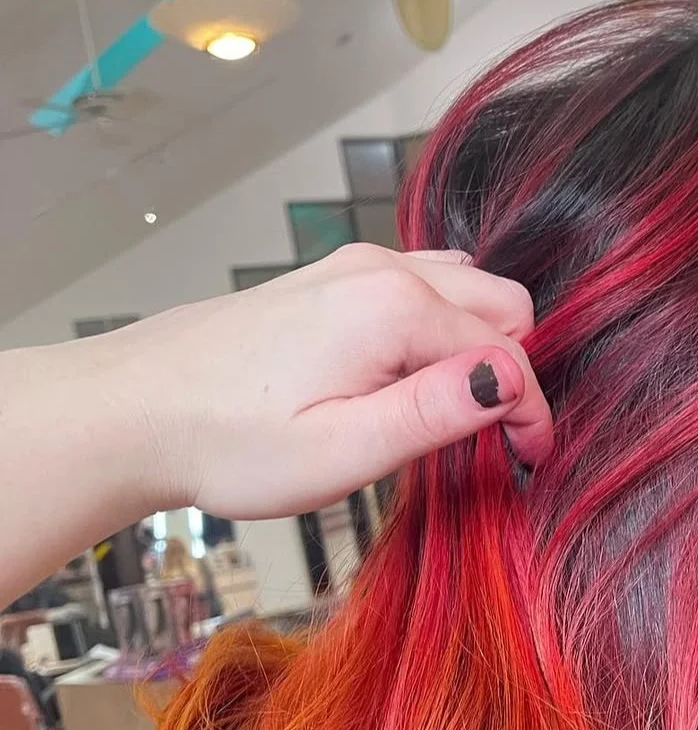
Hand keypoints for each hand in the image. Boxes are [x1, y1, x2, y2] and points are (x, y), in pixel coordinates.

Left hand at [114, 245, 552, 517]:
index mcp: (394, 309)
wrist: (134, 410)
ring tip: (452, 412)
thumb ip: (434, 413)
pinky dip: (440, 327)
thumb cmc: (228, 442)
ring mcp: (352, 267)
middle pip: (502, 304)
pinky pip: (421, 286)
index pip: (508, 354)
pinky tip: (410, 378)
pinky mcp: (330, 280)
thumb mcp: (342, 452)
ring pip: (465, 288)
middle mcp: (382, 270)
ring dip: (479, 343)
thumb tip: (508, 383)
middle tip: (490, 440)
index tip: (530, 461)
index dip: (530, 412)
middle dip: (512, 370)